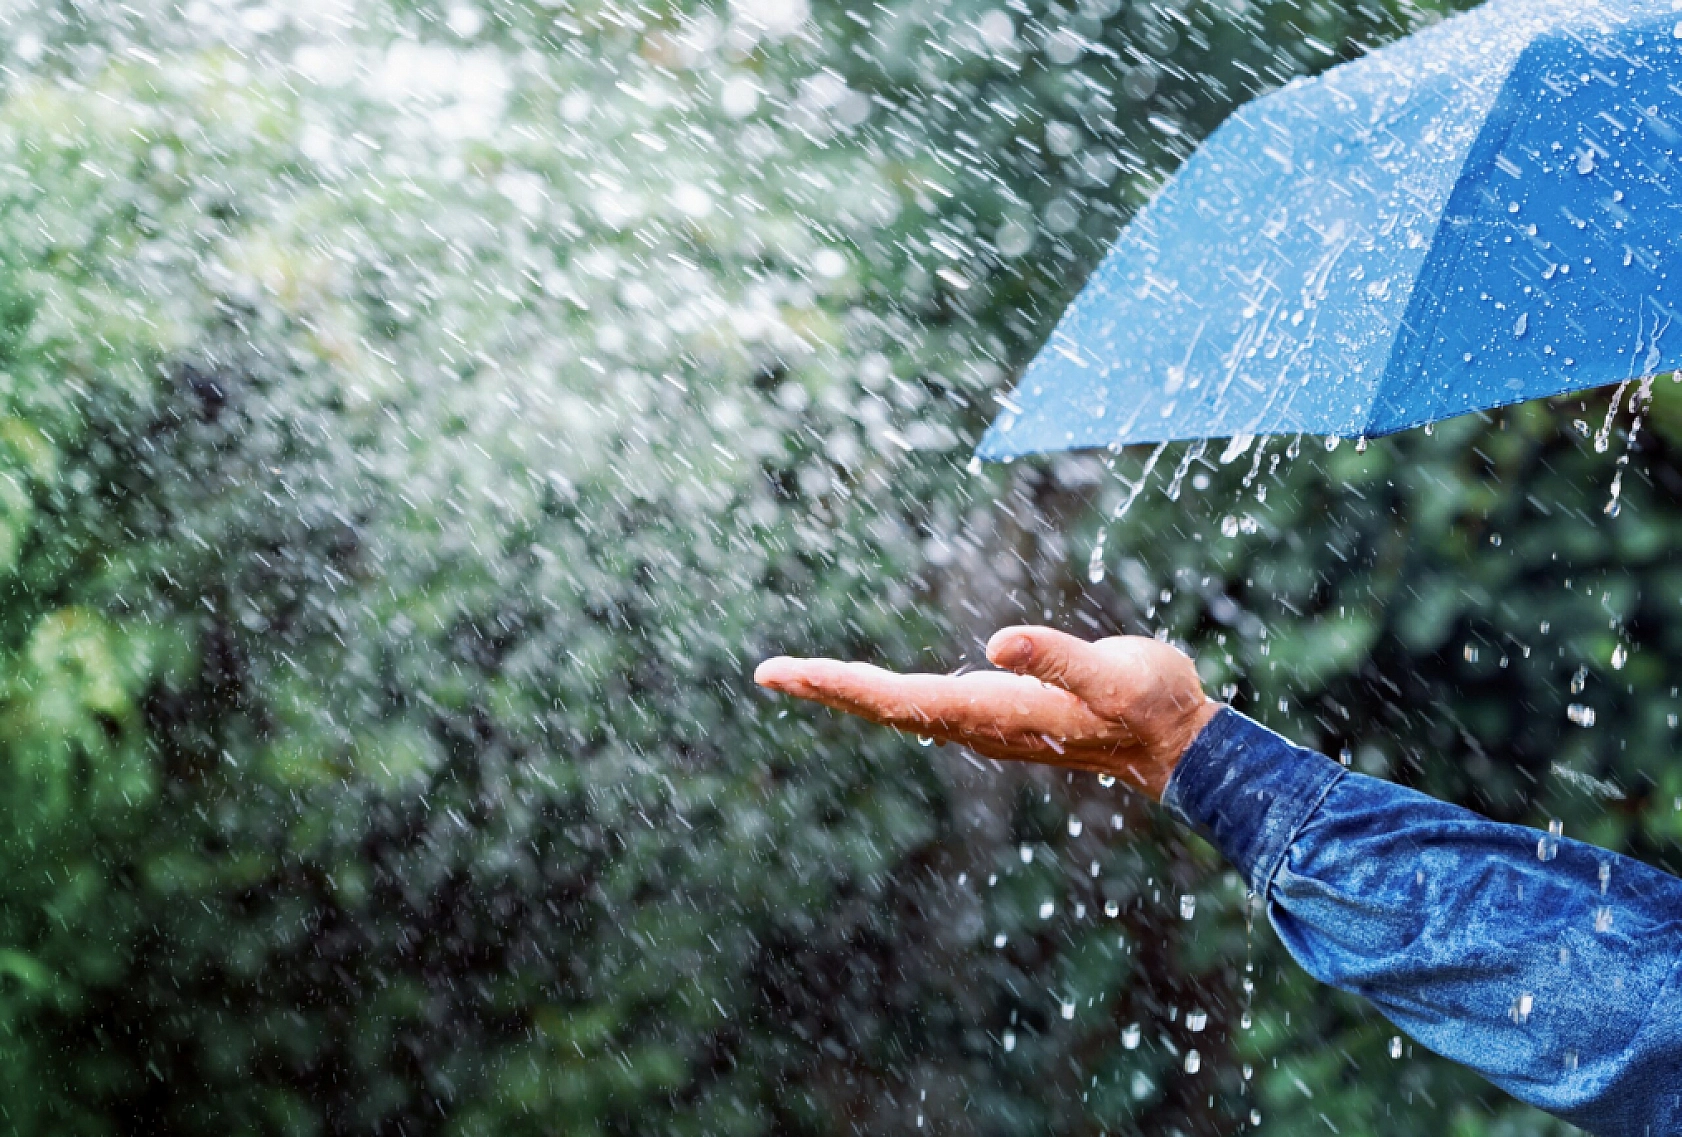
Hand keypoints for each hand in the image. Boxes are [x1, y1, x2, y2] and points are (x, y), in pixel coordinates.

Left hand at [755, 627, 1220, 800]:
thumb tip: (1000, 642)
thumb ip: (1059, 659)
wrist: (1178, 746)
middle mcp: (978, 724)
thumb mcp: (1113, 674)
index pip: (894, 698)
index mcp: (990, 711)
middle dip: (825, 689)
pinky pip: (926, 706)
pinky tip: (874, 691)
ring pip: (902, 709)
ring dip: (851, 693)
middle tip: (767, 673)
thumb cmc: (1151, 704)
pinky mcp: (1002, 716)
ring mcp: (987, 725)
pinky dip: (887, 694)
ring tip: (802, 678)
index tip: (781, 674)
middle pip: (884, 707)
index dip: (835, 685)